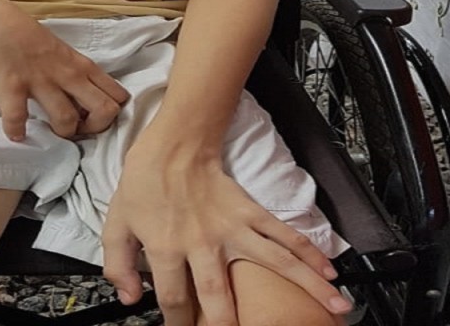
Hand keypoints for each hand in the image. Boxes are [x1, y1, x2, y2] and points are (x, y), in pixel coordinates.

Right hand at [0, 0, 128, 139]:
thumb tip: (79, 95)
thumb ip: (69, 70)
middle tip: (77, 131)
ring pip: (67, 119)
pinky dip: (16, 131)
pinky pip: (18, 118)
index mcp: (78, 63)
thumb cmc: (20, 31)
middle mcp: (66, 72)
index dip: (110, 113)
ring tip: (48, 133)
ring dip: (60, 133)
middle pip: (104, 109)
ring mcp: (39, 79)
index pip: (115, 92)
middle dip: (95, 128)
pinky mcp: (11, 86)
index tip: (93, 118)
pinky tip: (15, 134)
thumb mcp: (57, 48)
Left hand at [102, 148, 351, 325]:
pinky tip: (328, 271)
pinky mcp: (250, 211)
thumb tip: (129, 298)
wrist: (175, 142)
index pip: (174, 300)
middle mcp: (203, 242)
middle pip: (220, 297)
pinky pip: (282, 233)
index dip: (179, 324)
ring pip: (270, 263)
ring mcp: (231, 228)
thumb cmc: (145, 180)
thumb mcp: (117, 221)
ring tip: (333, 308)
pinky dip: (308, 251)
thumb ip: (117, 264)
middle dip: (229, 325)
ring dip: (303, 287)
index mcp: (166, 247)